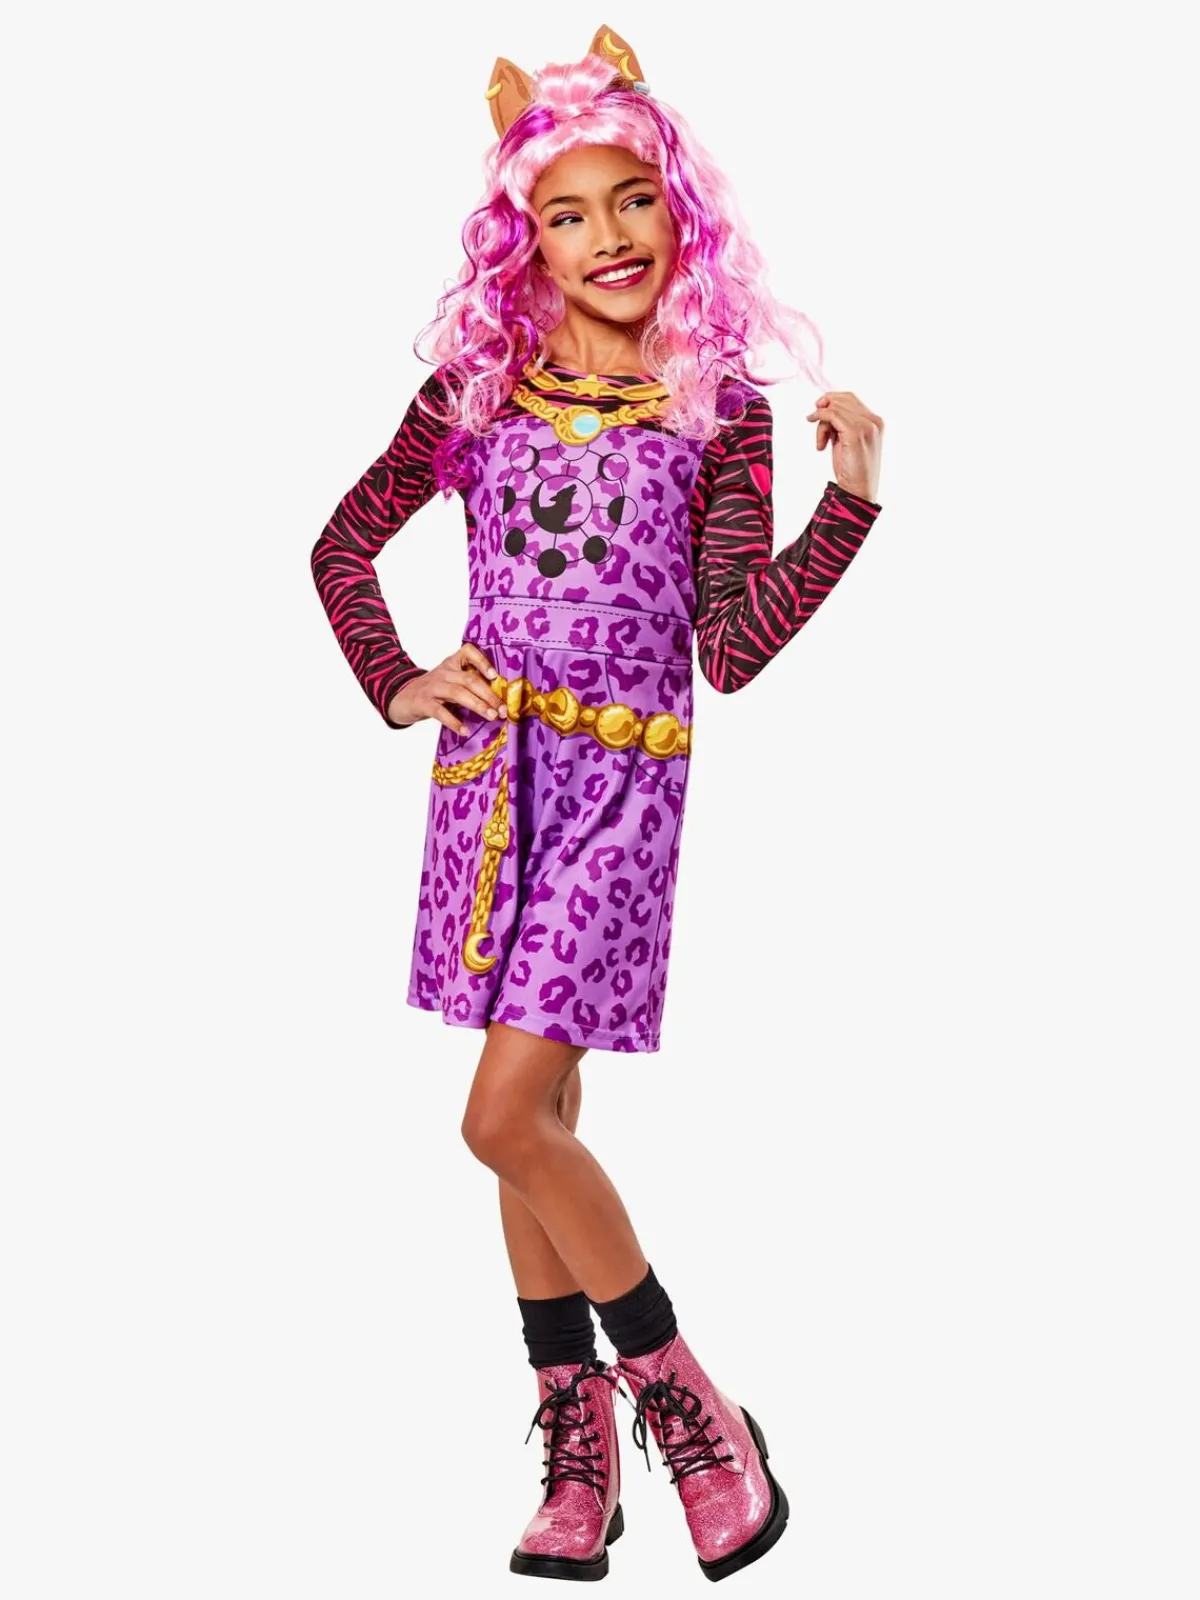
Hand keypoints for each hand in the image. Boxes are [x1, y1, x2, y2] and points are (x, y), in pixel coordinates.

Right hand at [386, 643, 506, 733]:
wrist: (401, 698)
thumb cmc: (433, 692)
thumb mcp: (450, 681)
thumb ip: (468, 685)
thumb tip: (498, 701)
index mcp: (452, 664)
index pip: (467, 651)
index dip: (482, 661)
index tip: (495, 676)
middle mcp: (443, 673)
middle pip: (468, 679)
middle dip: (489, 695)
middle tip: (503, 710)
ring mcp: (432, 687)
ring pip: (457, 693)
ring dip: (478, 705)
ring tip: (491, 717)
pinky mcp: (422, 703)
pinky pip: (440, 712)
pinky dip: (454, 721)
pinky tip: (465, 730)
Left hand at [805, 391, 883, 503]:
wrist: (859, 490)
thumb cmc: (852, 469)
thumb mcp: (848, 441)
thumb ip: (842, 424)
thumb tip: (824, 408)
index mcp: (875, 421)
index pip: (850, 398)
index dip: (832, 400)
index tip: (818, 409)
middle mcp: (873, 420)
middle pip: (842, 400)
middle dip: (825, 410)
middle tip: (814, 421)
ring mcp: (866, 426)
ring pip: (835, 408)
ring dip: (821, 422)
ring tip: (821, 442)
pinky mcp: (854, 432)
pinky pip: (831, 415)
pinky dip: (820, 421)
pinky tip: (818, 438)